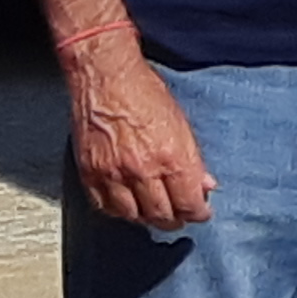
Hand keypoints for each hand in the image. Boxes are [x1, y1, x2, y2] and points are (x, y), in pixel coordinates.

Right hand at [67, 37, 215, 229]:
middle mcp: (142, 170)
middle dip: (174, 220)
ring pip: (133, 216)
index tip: (201, 213)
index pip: (189, 203)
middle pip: (161, 215)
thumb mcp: (181, 123)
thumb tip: (206, 185)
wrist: (106, 77)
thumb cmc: (145, 93)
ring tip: (155, 214)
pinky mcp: (90, 172)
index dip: (198, 213)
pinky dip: (118, 211)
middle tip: (179, 217)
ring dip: (147, 219)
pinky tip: (128, 206)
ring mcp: (113, 174)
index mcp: (172, 158)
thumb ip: (193, 159)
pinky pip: (104, 206)